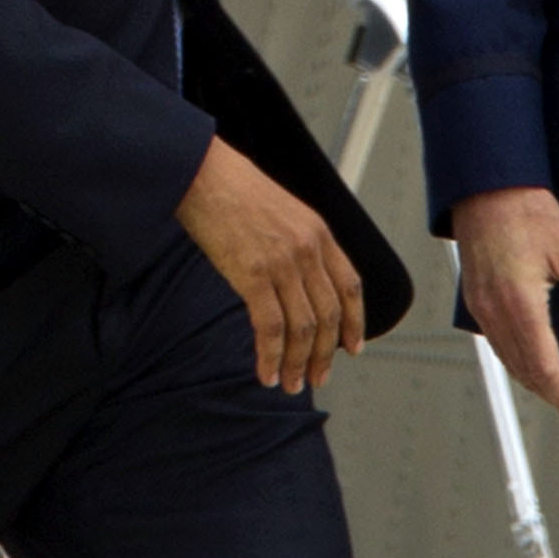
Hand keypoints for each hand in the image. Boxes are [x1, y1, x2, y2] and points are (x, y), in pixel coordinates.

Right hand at [177, 136, 368, 394]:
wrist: (203, 174)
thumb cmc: (234, 190)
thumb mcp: (283, 211)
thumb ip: (299, 244)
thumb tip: (299, 283)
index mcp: (320, 232)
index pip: (350, 286)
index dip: (355, 322)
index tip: (353, 348)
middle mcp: (309, 249)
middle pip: (328, 314)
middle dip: (325, 354)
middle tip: (318, 377)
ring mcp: (283, 263)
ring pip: (303, 327)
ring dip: (297, 362)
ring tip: (290, 383)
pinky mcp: (252, 275)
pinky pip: (269, 327)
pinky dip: (270, 356)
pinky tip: (265, 372)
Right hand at [455, 182, 558, 430]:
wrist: (486, 187)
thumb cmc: (525, 210)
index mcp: (521, 301)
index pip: (544, 365)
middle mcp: (496, 310)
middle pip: (524, 369)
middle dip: (550, 395)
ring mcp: (481, 306)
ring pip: (507, 359)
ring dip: (531, 381)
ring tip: (557, 393)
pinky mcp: (475, 299)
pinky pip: (495, 342)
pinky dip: (514, 360)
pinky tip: (529, 360)